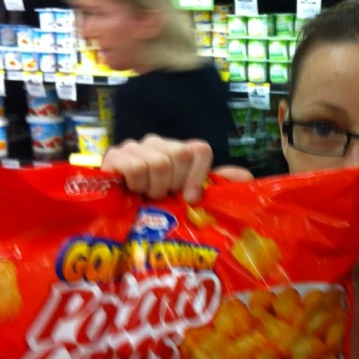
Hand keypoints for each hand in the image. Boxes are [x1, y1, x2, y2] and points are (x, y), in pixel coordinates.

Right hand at [101, 135, 252, 202]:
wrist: (116, 215)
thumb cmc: (157, 207)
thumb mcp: (189, 198)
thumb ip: (218, 185)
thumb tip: (245, 177)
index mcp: (178, 151)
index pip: (199, 149)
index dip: (198, 175)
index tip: (190, 197)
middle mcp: (157, 143)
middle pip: (180, 155)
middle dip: (174, 184)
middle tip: (163, 196)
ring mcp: (135, 147)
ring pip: (159, 162)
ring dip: (154, 188)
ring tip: (146, 195)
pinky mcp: (113, 156)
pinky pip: (134, 166)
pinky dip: (137, 184)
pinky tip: (131, 190)